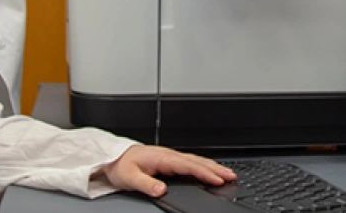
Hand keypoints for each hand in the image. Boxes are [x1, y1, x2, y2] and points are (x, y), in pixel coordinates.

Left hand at [99, 144, 236, 197]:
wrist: (113, 157)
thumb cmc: (121, 165)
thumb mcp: (129, 177)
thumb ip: (146, 184)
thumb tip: (161, 189)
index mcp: (162, 157)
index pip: (188, 165)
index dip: (204, 172)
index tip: (217, 179)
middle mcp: (168, 155)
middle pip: (197, 161)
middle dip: (215, 168)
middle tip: (232, 175)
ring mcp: (170, 157)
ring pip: (196, 160)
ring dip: (213, 166)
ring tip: (228, 173)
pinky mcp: (170, 161)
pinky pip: (191, 162)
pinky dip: (204, 166)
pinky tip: (210, 170)